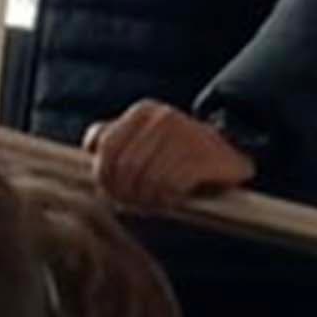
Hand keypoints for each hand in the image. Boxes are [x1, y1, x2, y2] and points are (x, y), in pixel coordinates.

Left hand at [83, 100, 254, 209]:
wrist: (227, 153)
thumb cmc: (176, 152)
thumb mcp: (142, 138)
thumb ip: (112, 137)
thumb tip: (90, 148)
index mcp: (142, 112)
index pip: (107, 147)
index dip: (104, 177)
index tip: (112, 194)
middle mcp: (163, 118)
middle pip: (126, 167)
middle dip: (125, 193)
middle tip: (133, 205)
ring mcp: (188, 133)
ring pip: (149, 178)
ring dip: (148, 199)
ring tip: (154, 203)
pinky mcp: (208, 155)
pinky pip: (174, 185)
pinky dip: (169, 199)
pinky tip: (173, 199)